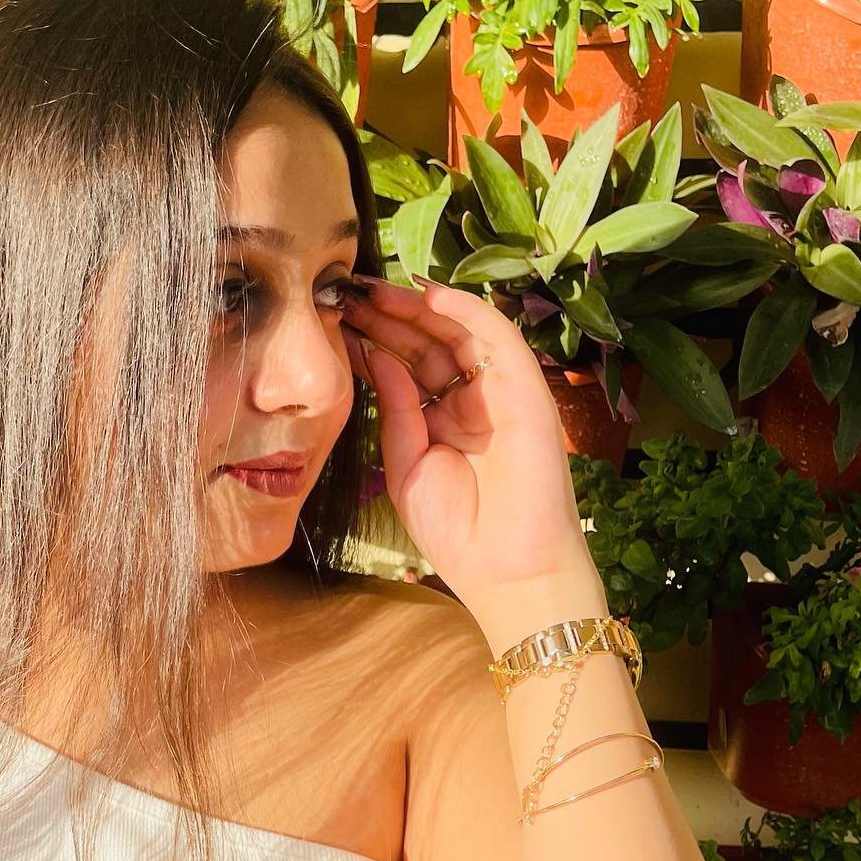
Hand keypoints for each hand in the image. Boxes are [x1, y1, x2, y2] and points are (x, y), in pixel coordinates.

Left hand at [343, 274, 595, 613]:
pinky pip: (495, 338)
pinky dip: (464, 311)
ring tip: (372, 291)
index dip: (374, 340)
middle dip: (387, 316)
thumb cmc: (457, 529)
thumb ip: (394, 409)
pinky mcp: (526, 389)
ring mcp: (500, 392)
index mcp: (443, 419)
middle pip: (428, 343)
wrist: (506, 569)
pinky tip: (426, 295)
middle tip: (346, 292)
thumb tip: (376, 356)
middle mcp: (472, 399)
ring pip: (457, 333)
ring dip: (416, 308)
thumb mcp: (405, 464)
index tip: (334, 319)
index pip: (407, 366)